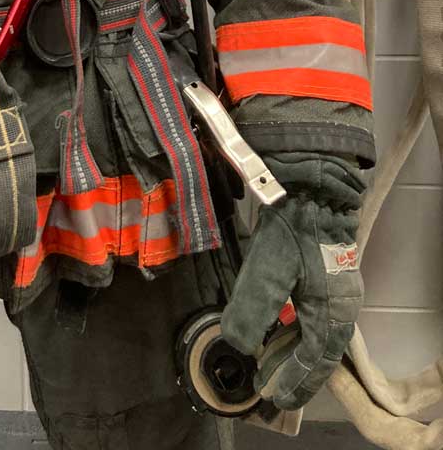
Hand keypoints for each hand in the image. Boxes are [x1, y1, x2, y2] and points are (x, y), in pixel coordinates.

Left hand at [221, 154, 364, 410]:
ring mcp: (338, 287)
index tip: (274, 396)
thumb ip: (251, 311)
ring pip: (317, 331)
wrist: (314, 182)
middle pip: (318, 350)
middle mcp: (342, 306)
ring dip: (293, 347)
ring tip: (266, 356)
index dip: (294, 383)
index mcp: (332, 314)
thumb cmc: (292, 228)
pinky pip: (316, 311)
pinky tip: (279, 320)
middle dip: (292, 369)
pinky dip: (296, 324)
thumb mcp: (266, 270)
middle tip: (268, 384)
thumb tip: (238, 345)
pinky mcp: (329, 270)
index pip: (315, 362)